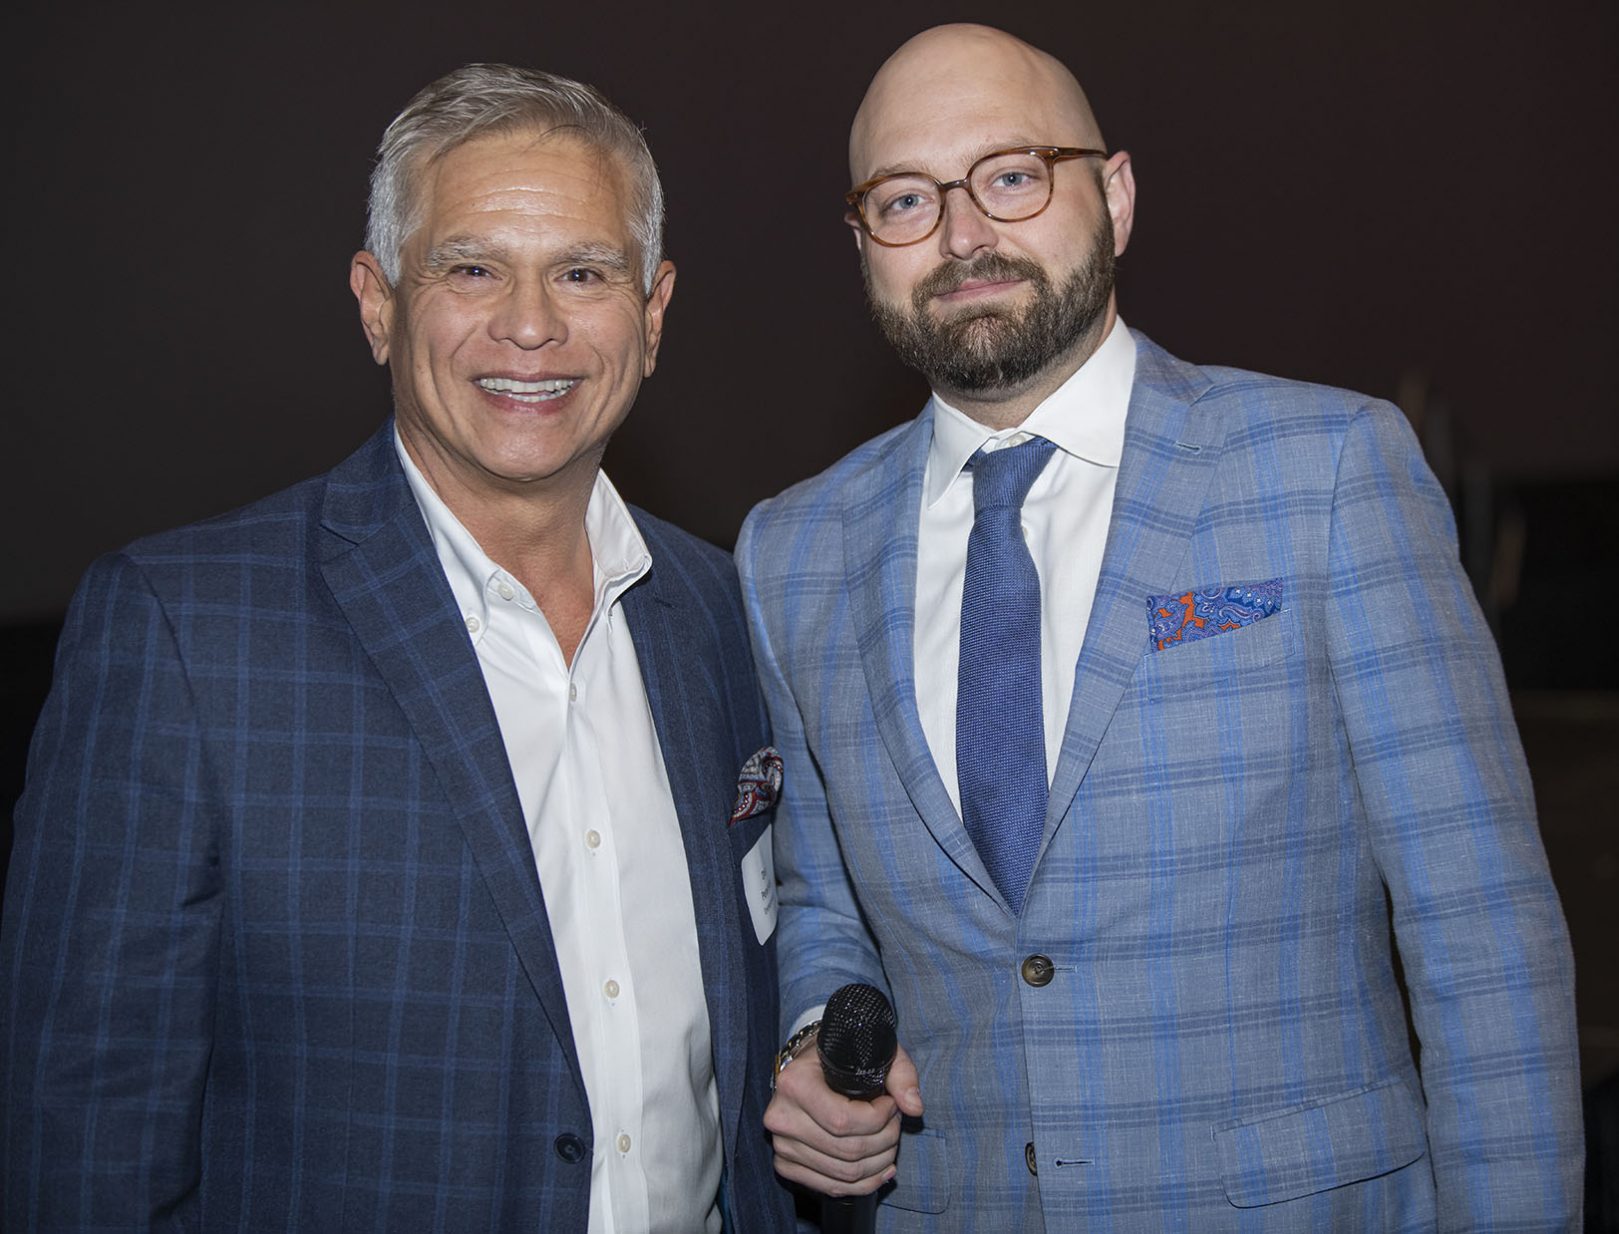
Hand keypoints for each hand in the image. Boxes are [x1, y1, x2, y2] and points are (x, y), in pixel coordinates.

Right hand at [764, 1039, 923, 1196]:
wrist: (807, 1067)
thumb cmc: (840, 1056)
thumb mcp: (872, 1051)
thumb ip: (900, 1074)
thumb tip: (914, 1107)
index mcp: (794, 1084)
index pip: (843, 1120)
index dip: (878, 1119)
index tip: (891, 1105)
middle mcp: (781, 1117)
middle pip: (846, 1150)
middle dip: (884, 1141)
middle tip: (895, 1124)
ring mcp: (781, 1145)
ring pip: (843, 1173)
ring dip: (878, 1163)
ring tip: (890, 1143)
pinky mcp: (785, 1165)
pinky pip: (831, 1187)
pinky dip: (863, 1184)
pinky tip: (881, 1169)